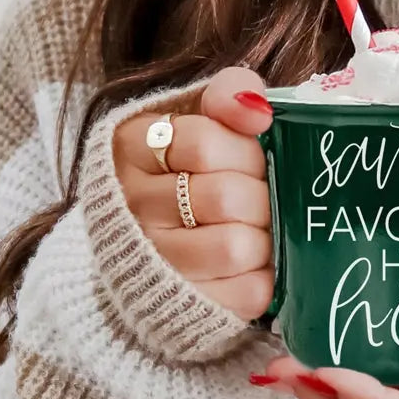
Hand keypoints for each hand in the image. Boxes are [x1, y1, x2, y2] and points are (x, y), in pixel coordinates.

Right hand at [113, 67, 275, 319]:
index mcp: (132, 149)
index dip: (244, 151)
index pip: (201, 142)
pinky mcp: (188, 304)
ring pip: (235, 247)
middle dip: (261, 195)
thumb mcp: (202, 117)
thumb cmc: (192, 170)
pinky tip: (257, 262)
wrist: (160, 242)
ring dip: (265, 237)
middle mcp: (132, 207)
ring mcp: (156, 261)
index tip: (252, 158)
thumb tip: (257, 108)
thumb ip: (229, 94)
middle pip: (225, 198)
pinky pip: (247, 291)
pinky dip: (266, 275)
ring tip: (261, 230)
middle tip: (263, 197)